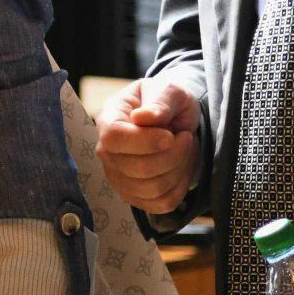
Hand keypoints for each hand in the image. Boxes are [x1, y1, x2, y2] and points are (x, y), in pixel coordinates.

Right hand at [96, 77, 200, 214]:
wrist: (174, 119)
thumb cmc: (167, 101)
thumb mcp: (170, 90)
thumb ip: (160, 101)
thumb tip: (142, 117)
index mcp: (109, 119)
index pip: (114, 138)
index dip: (144, 141)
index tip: (170, 135)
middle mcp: (107, 152)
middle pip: (137, 168)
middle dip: (173, 154)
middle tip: (186, 136)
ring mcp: (119, 177)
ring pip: (152, 188)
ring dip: (179, 169)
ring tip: (184, 149)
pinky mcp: (135, 195)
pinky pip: (161, 204)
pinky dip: (180, 186)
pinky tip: (182, 167)